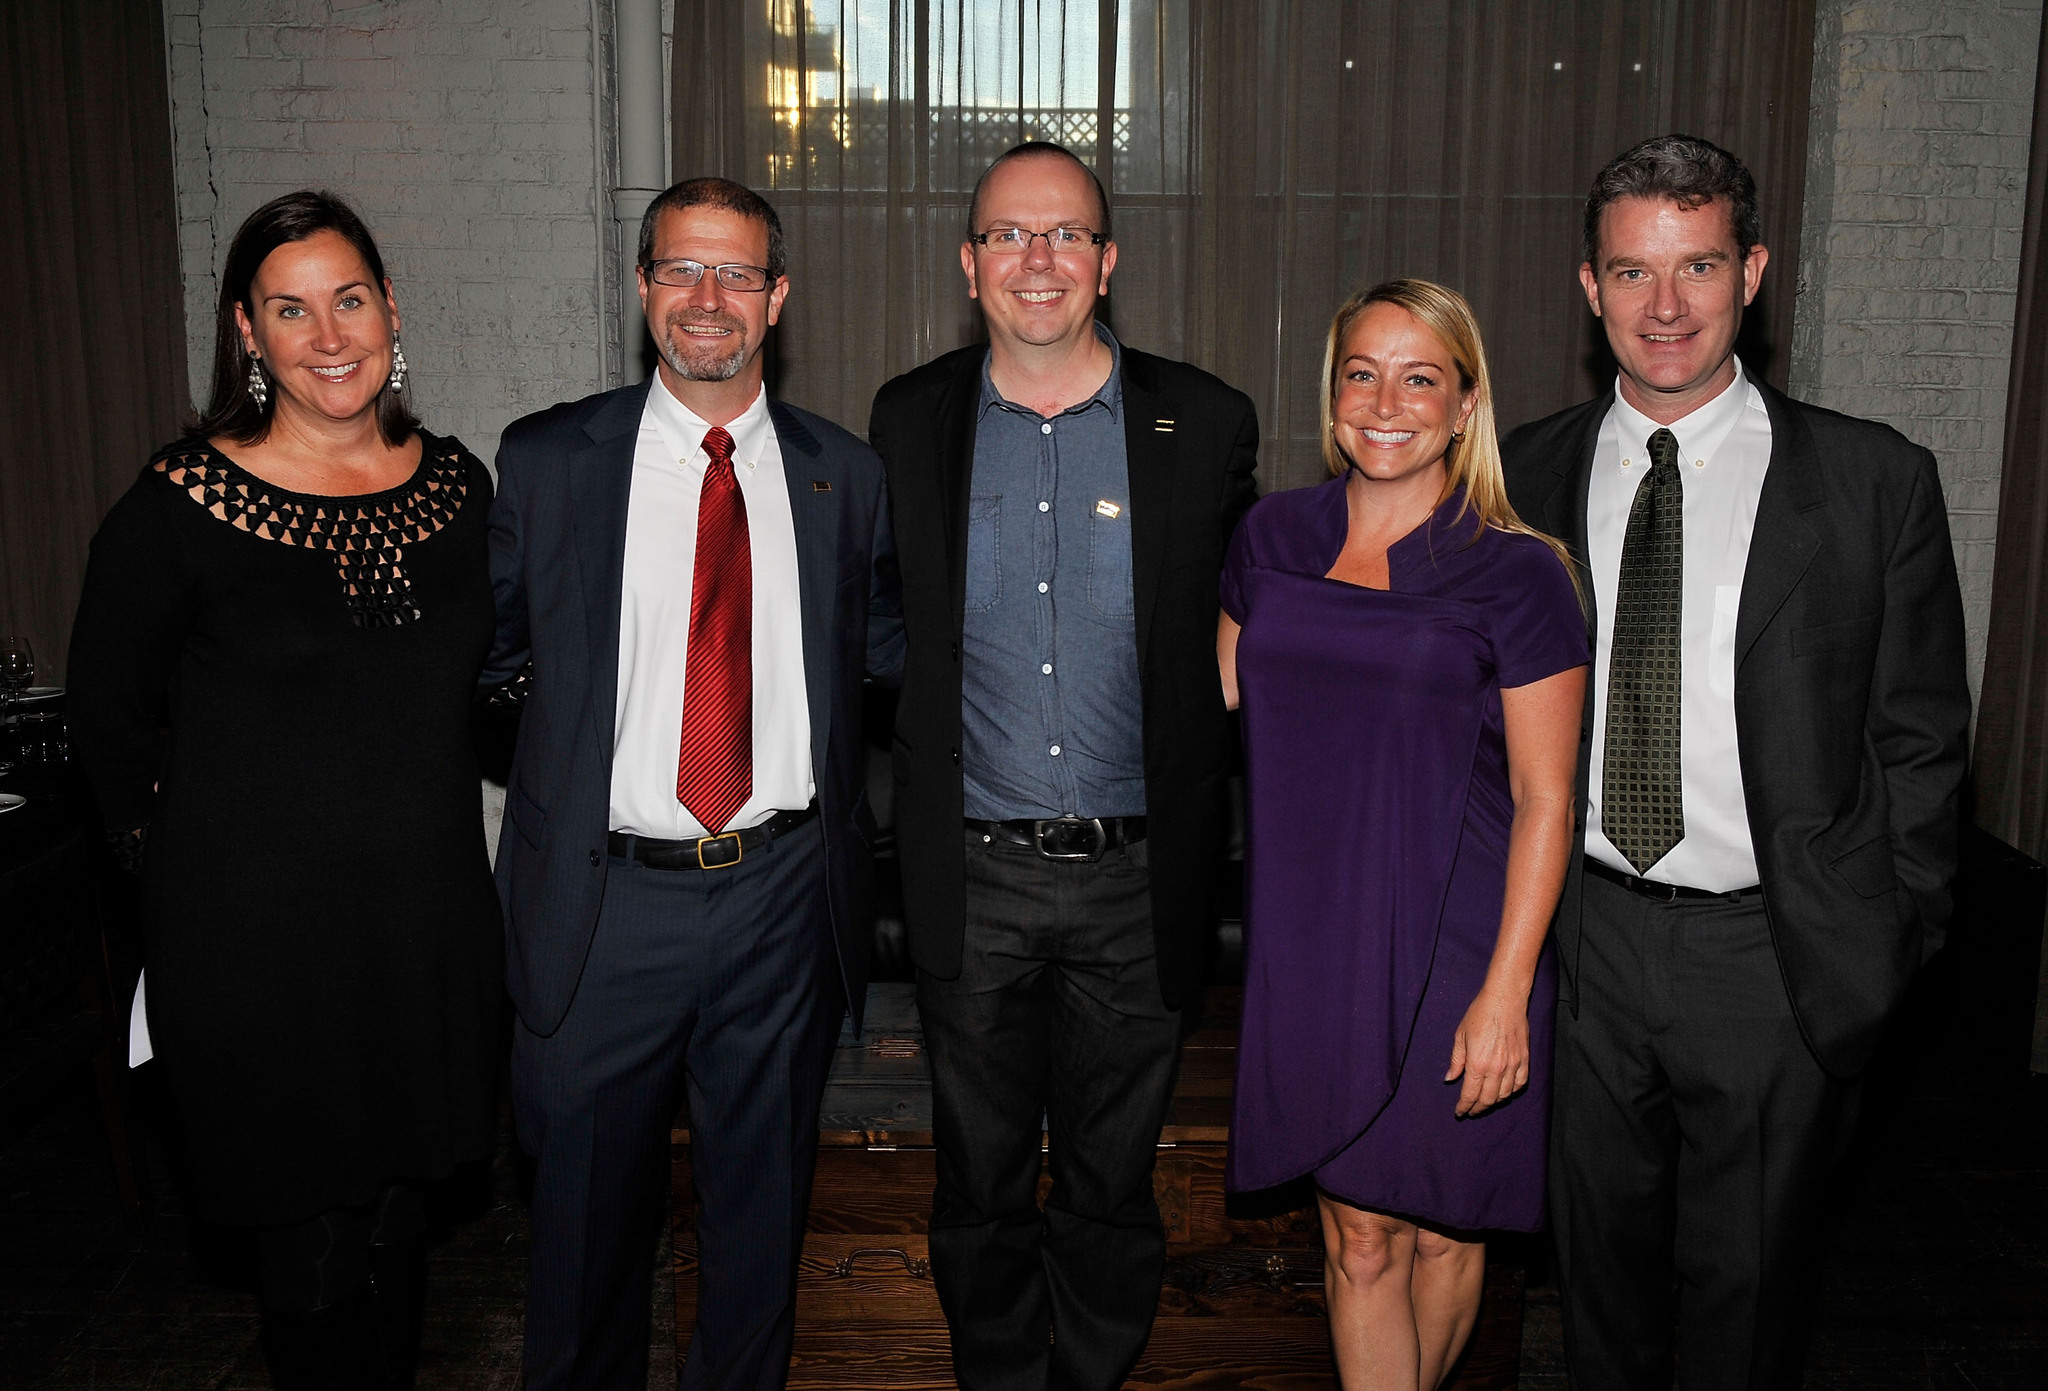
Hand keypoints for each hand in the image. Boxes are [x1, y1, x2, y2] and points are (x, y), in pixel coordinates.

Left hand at [1445, 983, 1531, 1117]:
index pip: (1470, 1094)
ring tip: (1485, 1102)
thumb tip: (1450, 1078)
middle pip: (1488, 1099)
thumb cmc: (1480, 1014)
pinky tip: (1505, 1091)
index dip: (1464, 1106)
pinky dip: (1512, 1091)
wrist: (1505, 1000)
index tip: (1460, 1112)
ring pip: (1504, 1095)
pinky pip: (1520, 1083)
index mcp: (1477, 1064)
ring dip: (1494, 1102)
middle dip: (1478, 1108)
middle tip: (1471, 1110)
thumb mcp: (1460, 1036)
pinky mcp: (1525, 1059)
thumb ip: (1456, 1061)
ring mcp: (1513, 1065)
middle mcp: (1496, 1068)